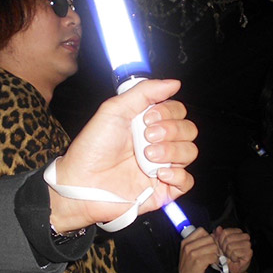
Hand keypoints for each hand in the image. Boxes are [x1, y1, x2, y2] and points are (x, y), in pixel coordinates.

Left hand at [49, 79, 197, 231]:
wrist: (82, 181)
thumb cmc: (92, 148)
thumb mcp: (115, 110)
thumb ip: (145, 92)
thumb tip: (174, 83)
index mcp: (149, 123)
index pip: (178, 111)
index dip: (168, 112)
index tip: (147, 119)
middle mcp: (158, 143)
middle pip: (189, 130)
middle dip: (170, 131)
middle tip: (146, 137)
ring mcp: (162, 166)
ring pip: (190, 153)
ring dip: (171, 151)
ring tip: (147, 156)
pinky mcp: (163, 190)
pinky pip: (187, 181)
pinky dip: (178, 175)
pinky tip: (159, 173)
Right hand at [179, 227, 220, 272]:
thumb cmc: (188, 267)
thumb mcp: (188, 252)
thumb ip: (197, 243)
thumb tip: (213, 235)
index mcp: (185, 242)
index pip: (201, 230)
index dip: (208, 236)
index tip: (209, 244)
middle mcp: (188, 246)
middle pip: (209, 238)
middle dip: (214, 245)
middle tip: (214, 252)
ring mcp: (192, 254)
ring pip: (213, 247)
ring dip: (216, 254)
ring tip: (213, 258)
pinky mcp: (198, 262)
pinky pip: (213, 256)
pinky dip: (215, 261)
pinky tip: (212, 264)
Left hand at [213, 226, 252, 272]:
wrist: (232, 268)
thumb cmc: (227, 255)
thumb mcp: (219, 244)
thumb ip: (217, 235)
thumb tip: (218, 228)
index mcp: (238, 232)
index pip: (225, 232)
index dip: (220, 240)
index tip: (221, 246)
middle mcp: (245, 236)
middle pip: (228, 238)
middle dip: (224, 248)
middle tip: (226, 252)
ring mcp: (248, 244)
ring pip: (231, 246)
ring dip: (228, 253)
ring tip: (231, 256)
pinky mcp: (249, 252)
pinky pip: (235, 253)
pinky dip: (232, 258)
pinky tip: (235, 259)